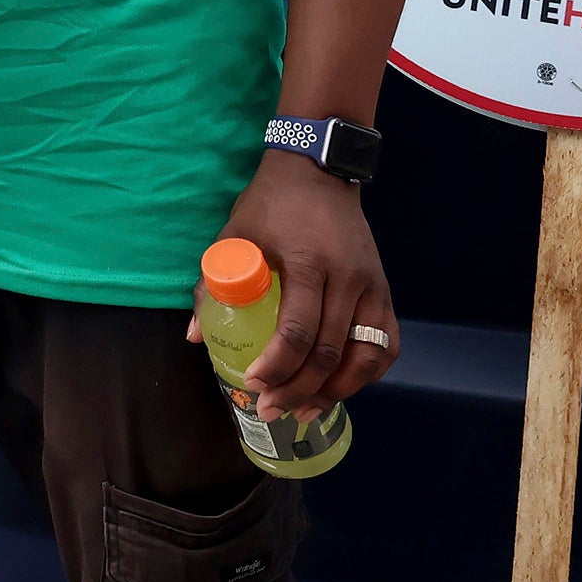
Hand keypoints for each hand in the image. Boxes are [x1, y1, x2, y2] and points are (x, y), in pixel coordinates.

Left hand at [188, 155, 397, 417]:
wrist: (319, 171)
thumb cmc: (271, 205)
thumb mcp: (234, 235)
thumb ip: (213, 284)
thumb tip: (195, 337)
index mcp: (307, 262)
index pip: (298, 330)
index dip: (277, 366)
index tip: (253, 385)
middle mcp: (347, 277)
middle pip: (329, 352)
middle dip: (298, 389)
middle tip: (271, 409)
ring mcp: (373, 286)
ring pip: (364, 356)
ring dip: (335, 391)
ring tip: (305, 410)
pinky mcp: (385, 291)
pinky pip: (386, 345)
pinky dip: (367, 373)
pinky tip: (341, 388)